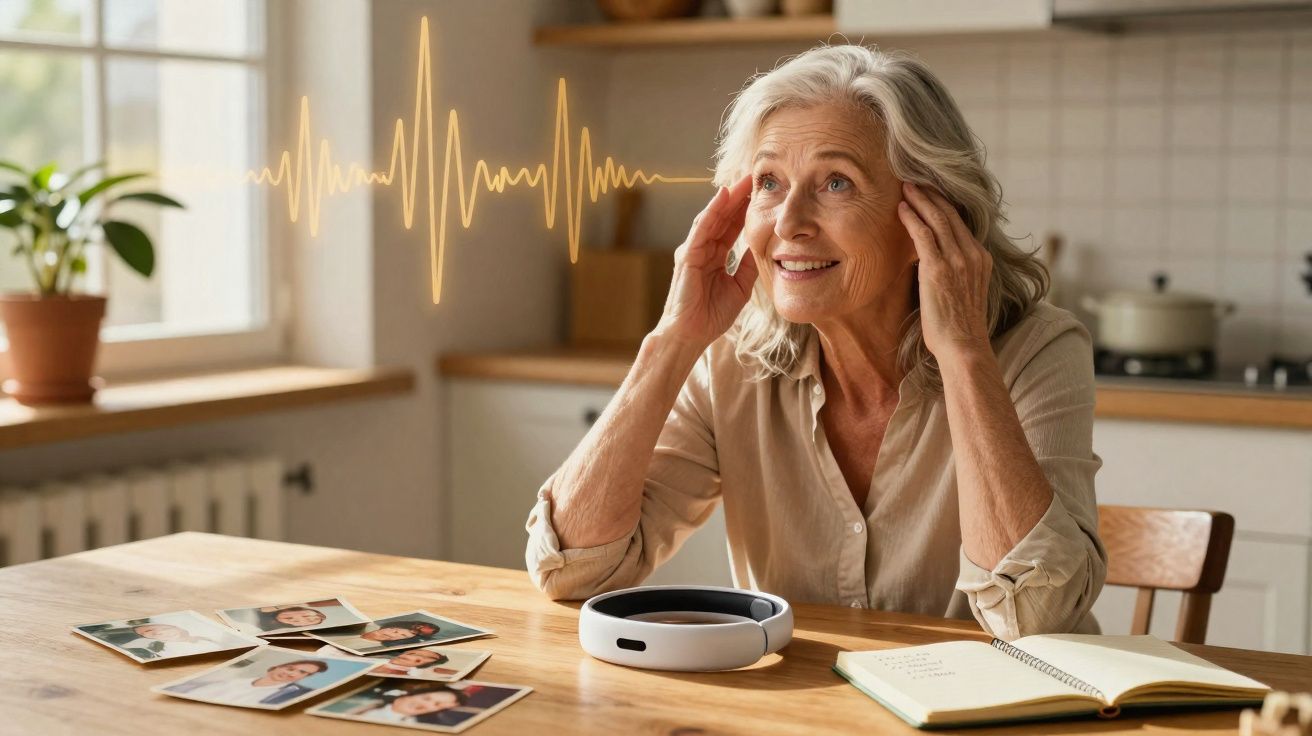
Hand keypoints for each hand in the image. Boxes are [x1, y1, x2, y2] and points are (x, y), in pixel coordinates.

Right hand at [652, 173, 756, 350]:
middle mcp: (703, 248)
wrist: (691, 335)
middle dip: (739, 196)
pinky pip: (701, 228)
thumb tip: (765, 250)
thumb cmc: (711, 316)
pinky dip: (712, 211)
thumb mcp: (740, 288)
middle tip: (756, 175)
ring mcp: (693, 250)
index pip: (731, 226)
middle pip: (722, 216)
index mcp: (715, 256)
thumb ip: (749, 267)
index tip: (763, 192)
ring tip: (743, 179)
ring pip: (712, 217)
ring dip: (727, 197)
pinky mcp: (687, 255)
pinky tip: (723, 195)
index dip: (746, 208)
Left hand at [897, 181, 992, 362]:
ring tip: (906, 187)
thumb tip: (933, 261)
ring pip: (938, 219)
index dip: (944, 204)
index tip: (930, 191)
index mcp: (981, 259)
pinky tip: (901, 208)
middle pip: (951, 215)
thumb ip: (955, 272)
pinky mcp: (939, 269)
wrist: (964, 346)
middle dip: (931, 194)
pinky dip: (912, 218)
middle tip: (914, 180)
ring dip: (920, 200)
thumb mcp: (963, 292)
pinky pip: (924, 235)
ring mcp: (958, 260)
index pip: (961, 222)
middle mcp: (972, 255)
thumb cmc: (958, 327)